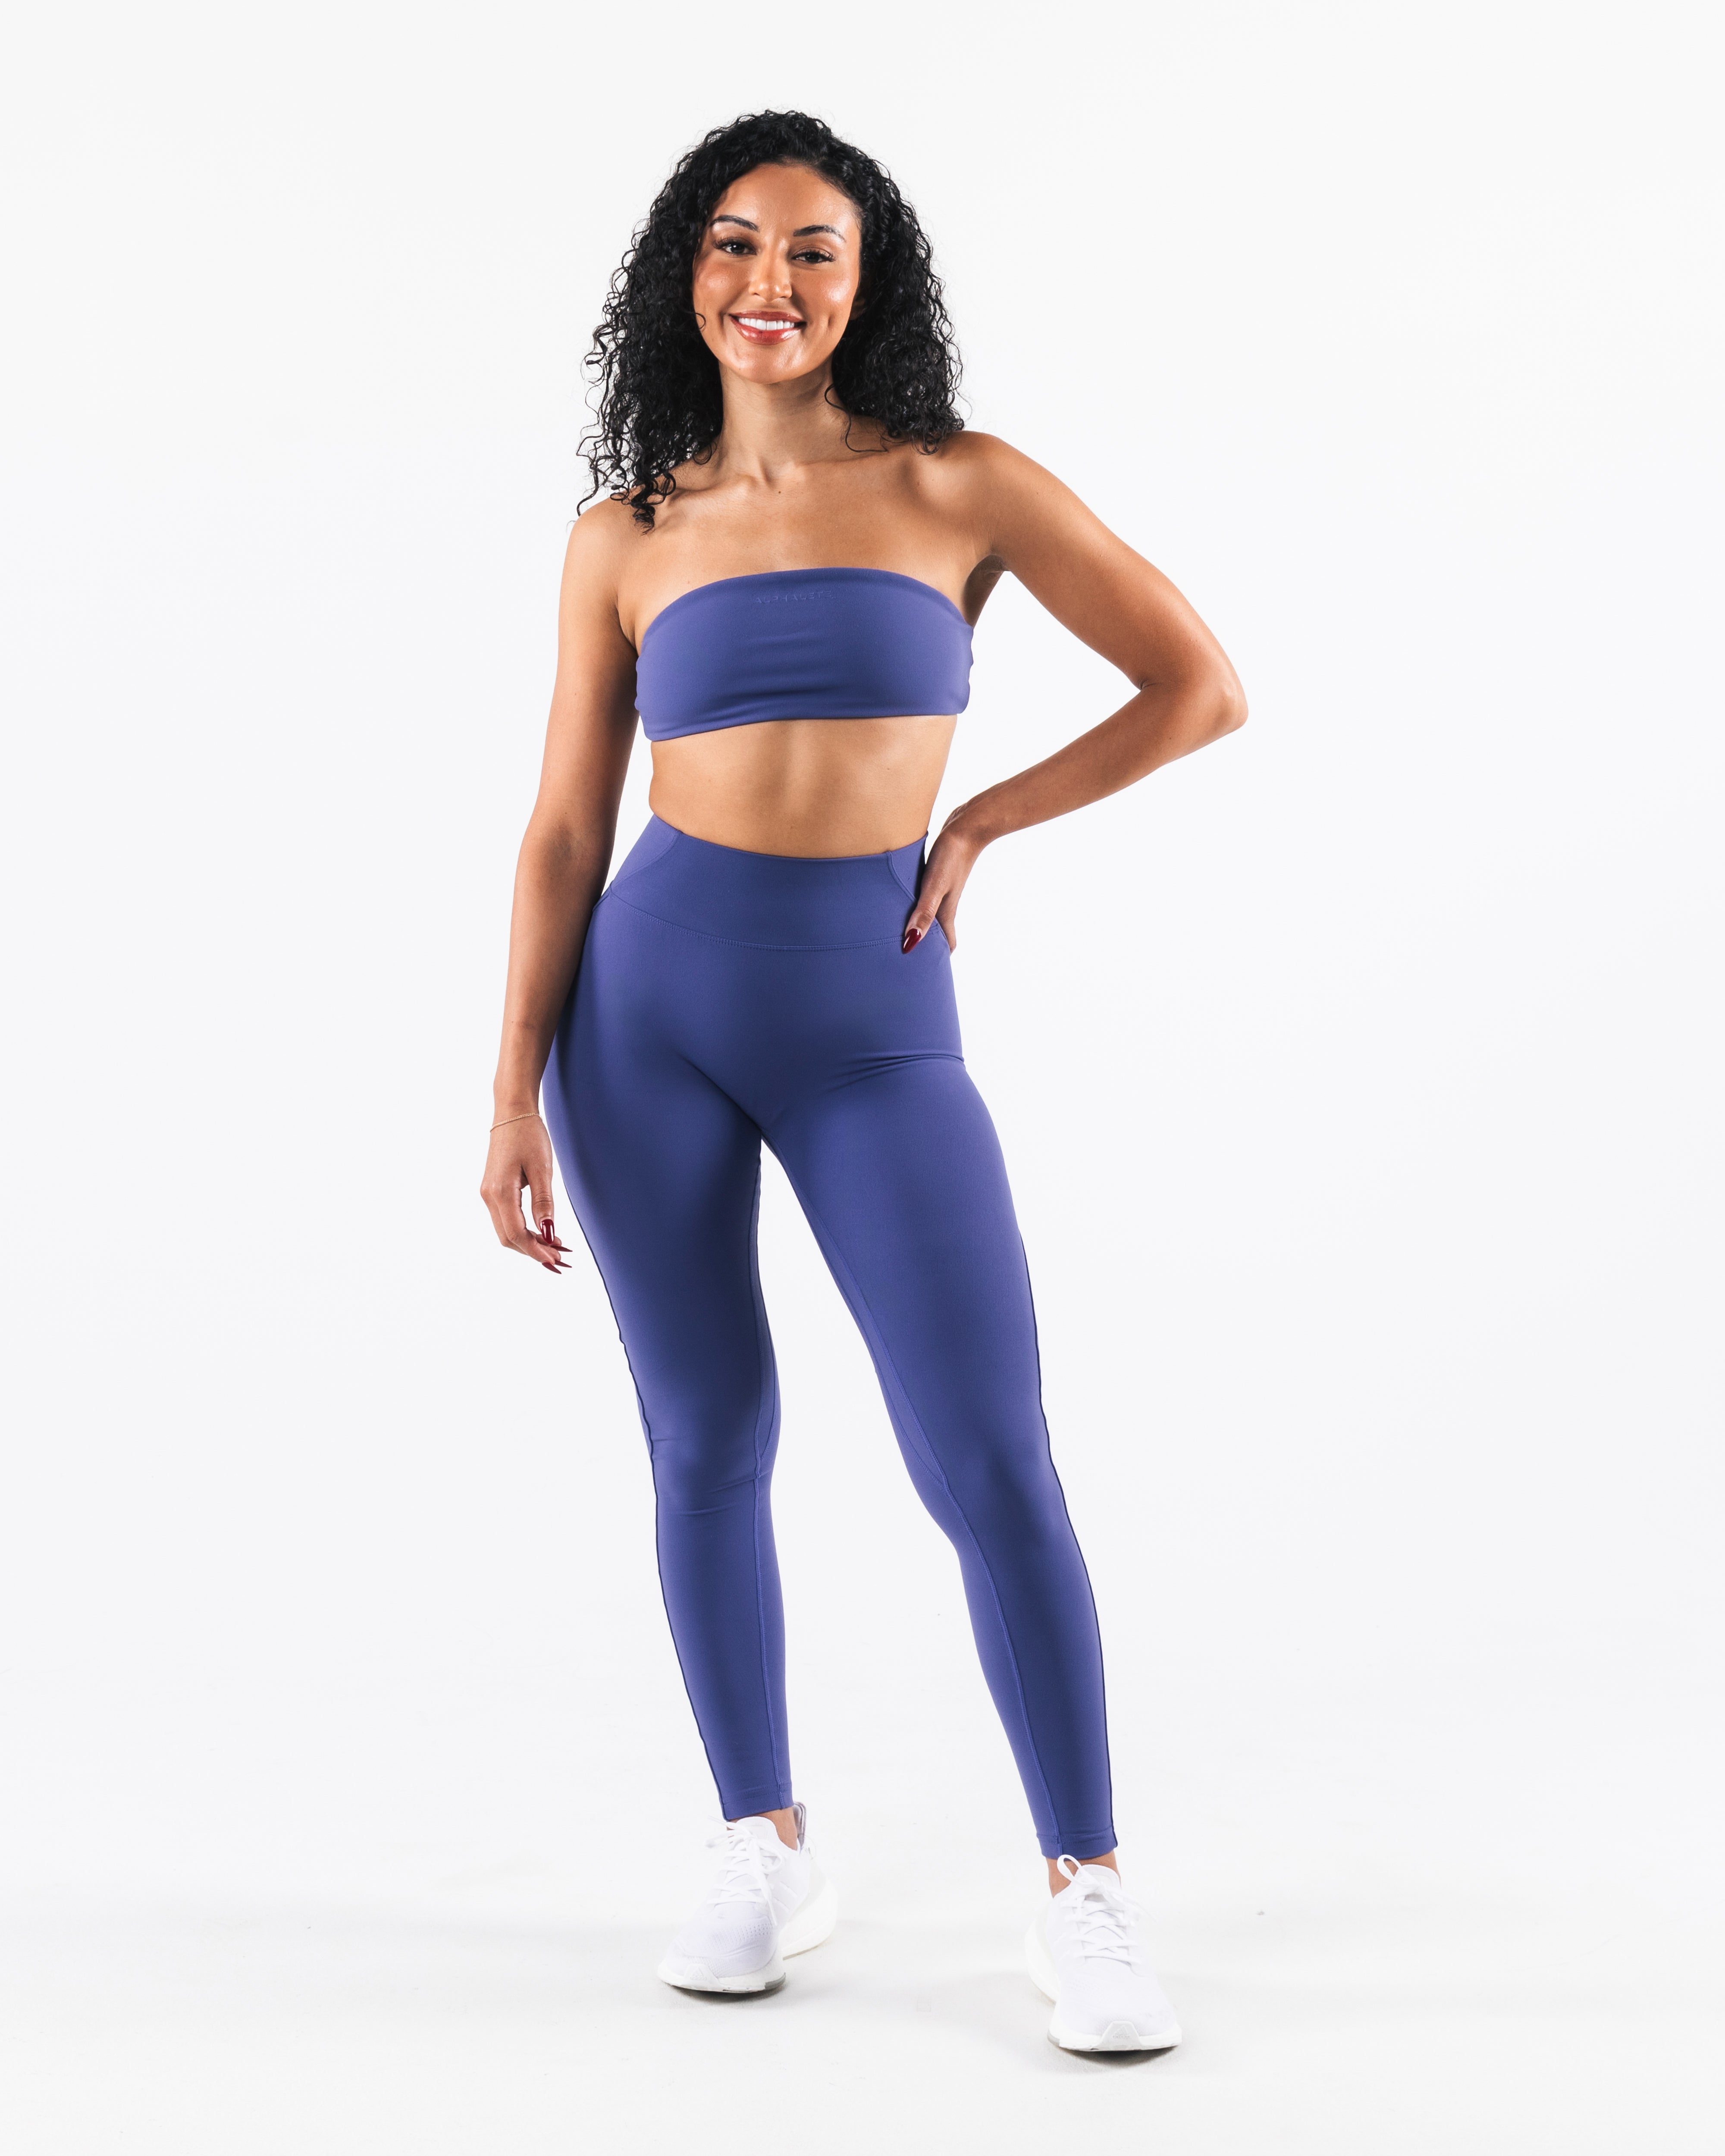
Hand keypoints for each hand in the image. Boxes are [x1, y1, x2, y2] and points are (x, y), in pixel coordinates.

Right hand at [480, 1111, 569, 1271]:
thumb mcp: (542, 1169)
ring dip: (529, 1243)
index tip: (557, 1262)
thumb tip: (548, 1233)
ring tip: (556, 1248)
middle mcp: (489, 1196)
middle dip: (533, 1252)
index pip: (516, 1234)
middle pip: (508, 1238)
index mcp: (500, 1192)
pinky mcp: (493, 1190)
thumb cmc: (529, 1135)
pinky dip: (523, 1230)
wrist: (512, 1112)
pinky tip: (542, 1232)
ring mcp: (488, 1194)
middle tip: (561, 1259)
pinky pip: (506, 1219)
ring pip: (506, 1231)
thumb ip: (544, 1203)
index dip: (536, 1251)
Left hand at [900, 809, 988, 955]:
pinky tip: (903, 899)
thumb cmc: (951, 856)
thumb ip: (922, 914)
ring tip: (901, 934)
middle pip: (937, 933)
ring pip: (931, 915)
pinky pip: (926, 897)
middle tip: (907, 958)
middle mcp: (944, 905)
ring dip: (920, 925)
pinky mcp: (937, 875)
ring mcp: (942, 890)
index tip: (925, 975)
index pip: (945, 945)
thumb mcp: (934, 887)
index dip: (937, 961)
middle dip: (926, 947)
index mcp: (945, 913)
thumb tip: (910, 944)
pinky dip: (917, 906)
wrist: (968, 825)